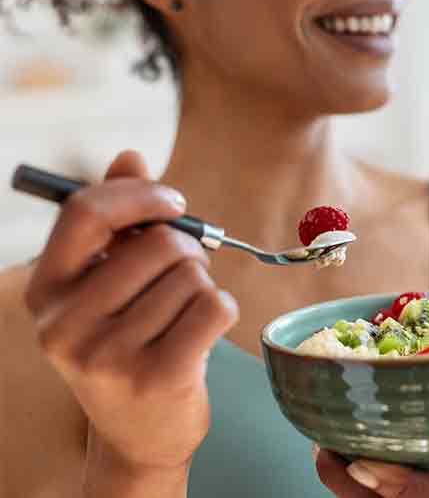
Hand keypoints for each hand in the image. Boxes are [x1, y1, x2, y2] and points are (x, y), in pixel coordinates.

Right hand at [25, 151, 238, 488]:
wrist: (140, 432)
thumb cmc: (128, 344)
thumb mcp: (108, 287)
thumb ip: (116, 222)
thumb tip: (131, 156)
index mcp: (46, 292)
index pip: (86, 213)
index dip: (139, 195)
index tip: (173, 202)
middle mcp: (66, 325)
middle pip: (158, 244)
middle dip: (187, 252)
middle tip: (184, 276)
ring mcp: (109, 356)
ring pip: (191, 276)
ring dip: (202, 286)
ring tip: (183, 314)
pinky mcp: (157, 377)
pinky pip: (214, 306)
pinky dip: (223, 310)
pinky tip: (204, 331)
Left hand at [316, 405, 428, 497]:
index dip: (401, 491)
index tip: (362, 464)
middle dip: (352, 491)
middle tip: (329, 454)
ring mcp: (416, 494)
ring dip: (339, 480)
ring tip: (324, 443)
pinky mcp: (392, 490)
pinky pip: (359, 493)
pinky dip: (341, 470)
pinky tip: (332, 438)